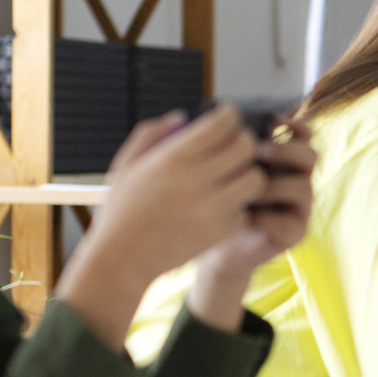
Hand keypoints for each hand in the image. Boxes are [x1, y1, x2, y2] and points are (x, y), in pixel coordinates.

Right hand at [56, 107, 266, 346]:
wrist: (123, 259)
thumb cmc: (122, 209)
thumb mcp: (126, 164)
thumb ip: (151, 134)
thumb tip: (182, 117)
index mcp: (172, 158)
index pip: (221, 125)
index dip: (230, 117)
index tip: (228, 119)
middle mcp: (195, 181)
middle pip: (246, 148)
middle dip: (246, 142)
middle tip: (237, 146)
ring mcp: (211, 209)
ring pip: (255, 179)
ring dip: (249, 174)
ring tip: (235, 176)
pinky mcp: (220, 232)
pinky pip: (246, 210)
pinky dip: (240, 205)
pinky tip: (225, 203)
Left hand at [187, 121, 317, 331]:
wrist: (207, 248)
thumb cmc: (207, 203)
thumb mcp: (211, 169)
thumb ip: (219, 144)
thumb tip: (214, 115)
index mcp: (280, 161)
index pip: (302, 134)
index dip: (293, 124)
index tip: (271, 118)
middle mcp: (294, 180)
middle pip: (310, 155)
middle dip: (286, 150)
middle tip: (258, 151)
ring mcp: (298, 208)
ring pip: (304, 187)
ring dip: (275, 185)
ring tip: (245, 191)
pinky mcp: (294, 233)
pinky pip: (290, 221)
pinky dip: (267, 218)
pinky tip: (243, 217)